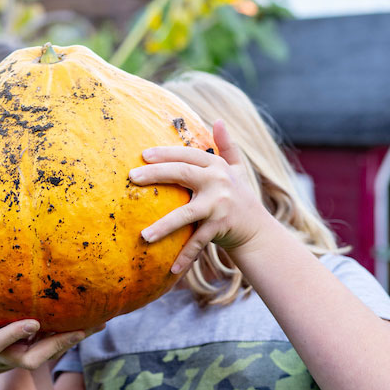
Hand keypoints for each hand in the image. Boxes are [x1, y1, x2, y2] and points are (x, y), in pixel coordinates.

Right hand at [0, 279, 89, 380]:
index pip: (2, 344)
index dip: (16, 335)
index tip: (33, 322)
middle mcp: (7, 356)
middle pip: (37, 357)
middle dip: (58, 345)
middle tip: (81, 329)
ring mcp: (21, 356)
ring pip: (52, 352)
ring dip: (75, 338)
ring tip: (101, 320)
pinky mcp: (32, 351)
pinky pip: (56, 344)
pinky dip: (75, 332)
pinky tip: (98, 317)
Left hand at [129, 119, 274, 273]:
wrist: (257, 230)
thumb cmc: (239, 197)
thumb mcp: (236, 169)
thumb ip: (227, 146)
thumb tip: (219, 120)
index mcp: (217, 167)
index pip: (187, 155)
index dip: (166, 153)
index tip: (143, 155)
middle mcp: (219, 182)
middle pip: (182, 174)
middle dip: (156, 174)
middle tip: (132, 177)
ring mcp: (219, 206)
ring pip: (186, 214)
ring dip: (164, 226)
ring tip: (144, 235)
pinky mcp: (220, 228)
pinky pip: (197, 242)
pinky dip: (185, 256)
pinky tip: (170, 269)